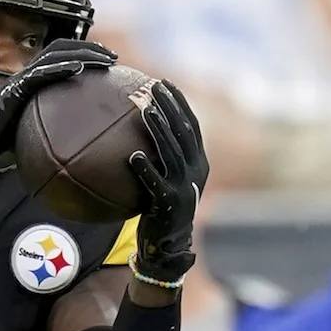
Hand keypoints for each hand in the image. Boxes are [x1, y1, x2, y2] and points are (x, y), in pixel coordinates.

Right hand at [0, 39, 116, 187]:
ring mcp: (18, 82)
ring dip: (81, 55)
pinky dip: (60, 69)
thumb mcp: (34, 129)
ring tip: (103, 61)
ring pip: (53, 57)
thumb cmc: (0, 144)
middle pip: (60, 50)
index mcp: (29, 81)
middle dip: (89, 49)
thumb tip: (82, 135)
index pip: (58, 56)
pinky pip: (40, 76)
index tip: (106, 59)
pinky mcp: (13, 92)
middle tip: (112, 58)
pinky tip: (79, 69)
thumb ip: (52, 123)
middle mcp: (24, 76)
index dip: (82, 52)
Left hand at [128, 80, 207, 285]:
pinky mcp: (169, 205)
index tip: (165, 84)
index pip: (191, 126)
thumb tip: (135, 132)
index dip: (180, 103)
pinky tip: (132, 157)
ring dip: (159, 129)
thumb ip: (160, 158)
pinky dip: (146, 170)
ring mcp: (184, 188)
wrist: (168, 247)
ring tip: (145, 109)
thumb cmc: (161, 209)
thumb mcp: (167, 180)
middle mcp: (196, 172)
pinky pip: (155, 184)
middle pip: (184, 132)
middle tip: (152, 86)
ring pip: (172, 152)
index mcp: (198, 163)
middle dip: (170, 106)